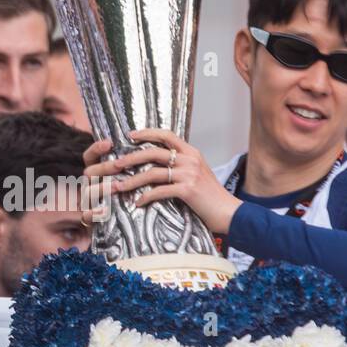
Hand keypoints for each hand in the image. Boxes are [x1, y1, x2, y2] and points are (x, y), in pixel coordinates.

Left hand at [82, 128, 240, 233]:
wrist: (230, 213)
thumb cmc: (211, 195)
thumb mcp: (197, 173)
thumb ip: (181, 165)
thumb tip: (158, 163)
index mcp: (191, 152)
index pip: (166, 135)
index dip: (147, 133)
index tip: (130, 135)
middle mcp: (190, 159)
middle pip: (153, 152)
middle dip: (131, 158)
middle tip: (116, 164)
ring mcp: (189, 174)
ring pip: (152, 173)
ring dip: (133, 180)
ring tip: (119, 186)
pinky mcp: (188, 190)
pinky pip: (159, 191)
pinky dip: (146, 197)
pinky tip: (138, 202)